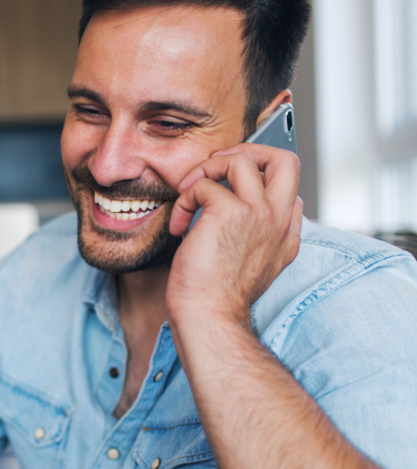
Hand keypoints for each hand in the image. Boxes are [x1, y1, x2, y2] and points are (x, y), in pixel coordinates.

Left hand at [167, 143, 303, 326]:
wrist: (210, 317)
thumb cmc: (217, 298)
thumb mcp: (248, 268)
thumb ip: (253, 240)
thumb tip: (233, 218)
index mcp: (285, 236)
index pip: (289, 189)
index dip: (258, 182)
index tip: (226, 195)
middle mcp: (278, 221)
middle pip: (284, 160)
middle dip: (248, 151)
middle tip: (217, 169)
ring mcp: (259, 213)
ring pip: (242, 159)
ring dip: (207, 168)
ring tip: (190, 192)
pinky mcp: (230, 212)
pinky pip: (203, 184)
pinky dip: (184, 199)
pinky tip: (179, 224)